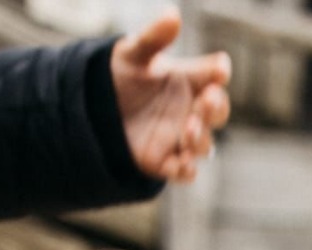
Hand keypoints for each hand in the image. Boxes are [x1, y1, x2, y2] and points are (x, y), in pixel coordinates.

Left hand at [112, 12, 230, 183]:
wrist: (93, 107)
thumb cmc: (121, 76)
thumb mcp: (133, 53)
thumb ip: (154, 38)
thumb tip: (173, 14)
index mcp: (190, 82)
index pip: (212, 78)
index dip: (218, 74)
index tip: (218, 70)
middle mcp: (191, 111)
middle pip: (215, 113)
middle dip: (215, 107)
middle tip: (208, 98)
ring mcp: (180, 138)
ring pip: (204, 145)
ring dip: (201, 138)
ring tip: (189, 128)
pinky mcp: (165, 162)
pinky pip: (184, 172)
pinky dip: (187, 170)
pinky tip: (184, 163)